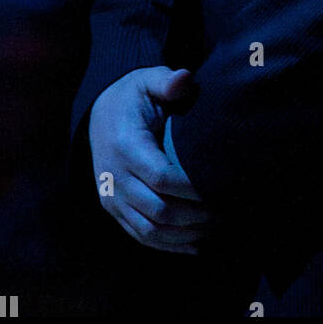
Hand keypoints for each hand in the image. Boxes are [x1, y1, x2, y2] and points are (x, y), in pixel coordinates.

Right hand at [88, 66, 210, 254]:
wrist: (98, 115)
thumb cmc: (132, 97)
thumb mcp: (148, 81)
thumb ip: (167, 81)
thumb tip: (185, 78)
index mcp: (125, 146)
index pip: (161, 178)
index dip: (192, 189)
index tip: (219, 187)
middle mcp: (114, 177)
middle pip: (158, 210)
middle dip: (194, 216)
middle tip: (224, 210)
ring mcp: (111, 197)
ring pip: (149, 230)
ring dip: (184, 235)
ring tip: (214, 227)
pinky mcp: (113, 209)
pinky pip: (139, 235)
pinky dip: (168, 245)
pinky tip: (195, 246)